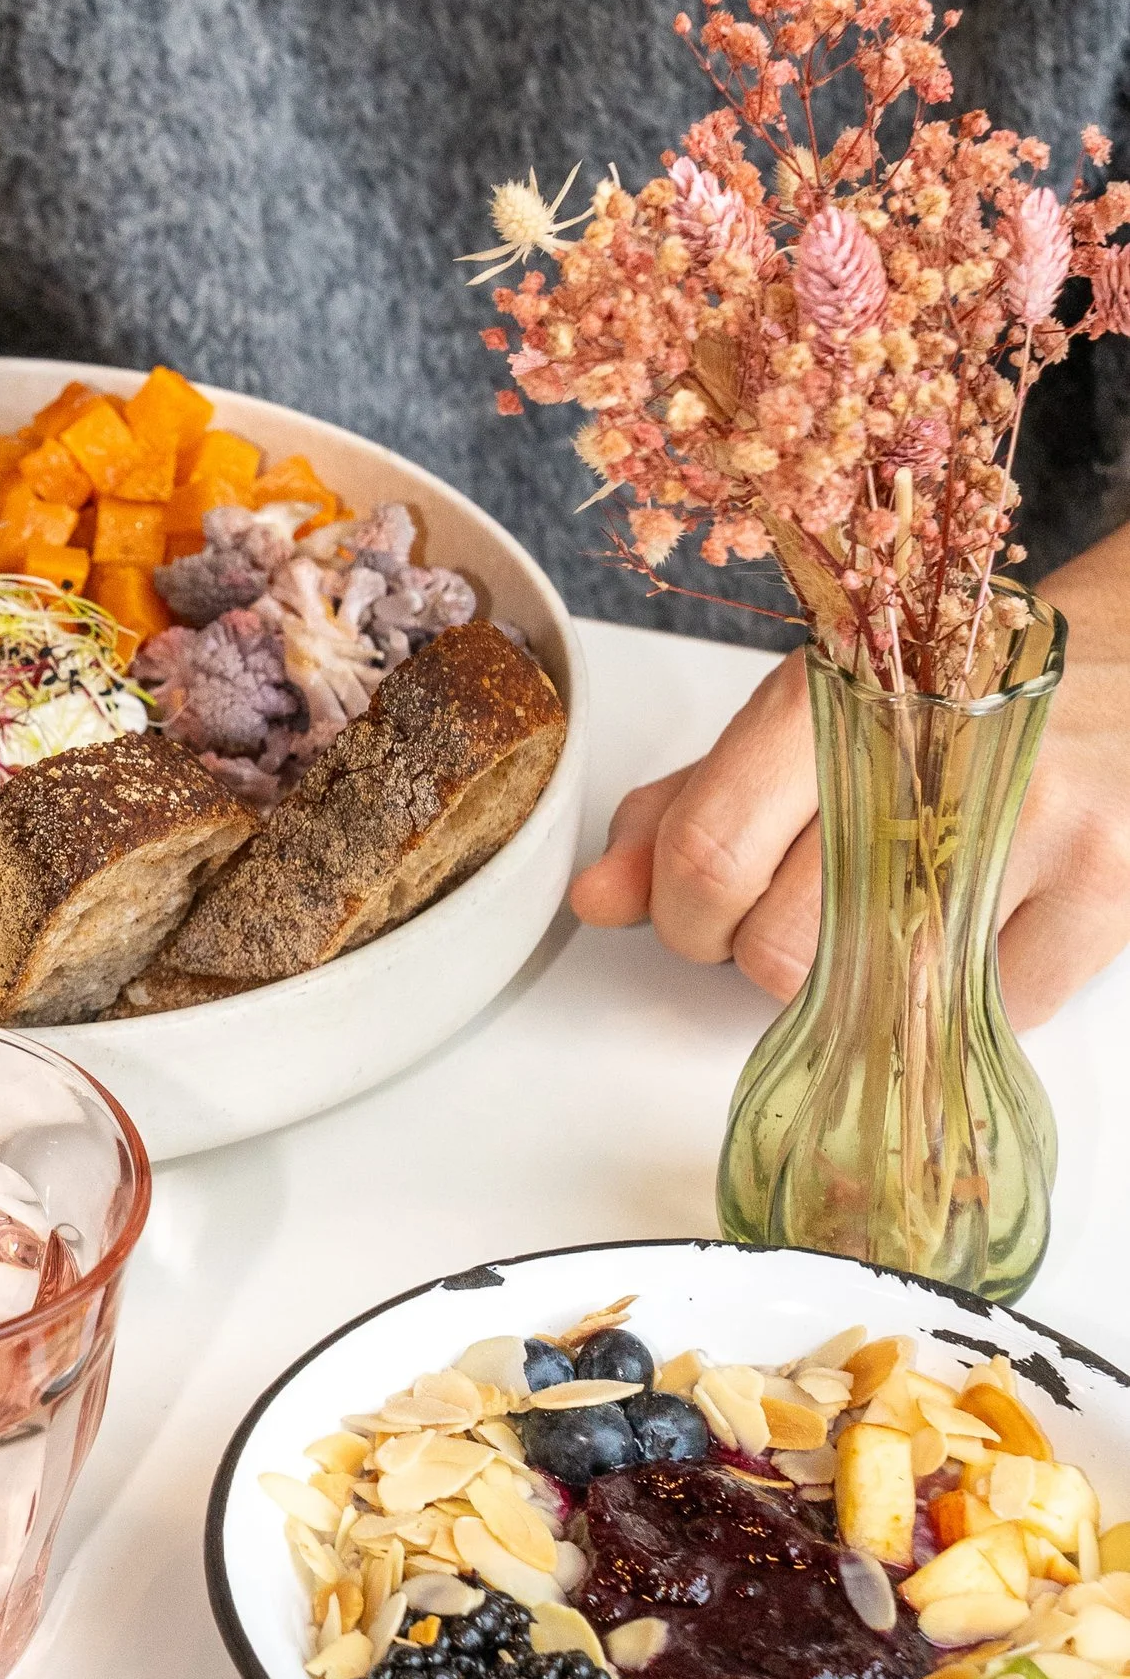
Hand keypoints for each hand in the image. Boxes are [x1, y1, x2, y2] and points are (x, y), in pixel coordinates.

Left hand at [570, 530, 1129, 1027]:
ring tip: (888, 906)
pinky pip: (987, 1012)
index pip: (707, 855)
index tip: (699, 912)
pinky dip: (966, 992)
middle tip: (800, 911)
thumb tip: (599, 898)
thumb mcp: (803, 720)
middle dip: (761, 955)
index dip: (682, 916)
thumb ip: (691, 808)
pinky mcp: (1104, 891)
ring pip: (879, 990)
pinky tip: (979, 919)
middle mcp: (930, 754)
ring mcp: (1028, 825)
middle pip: (778, 946)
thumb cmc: (943, 694)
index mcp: (835, 697)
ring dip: (861, 979)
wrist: (1118, 666)